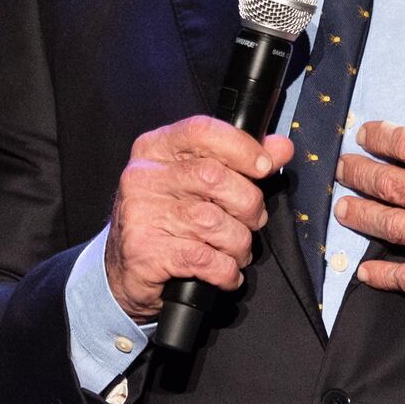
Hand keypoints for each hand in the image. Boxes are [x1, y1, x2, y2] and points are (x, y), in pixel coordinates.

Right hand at [107, 117, 295, 318]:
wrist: (124, 271)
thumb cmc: (168, 220)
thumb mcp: (199, 183)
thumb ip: (240, 162)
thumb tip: (280, 147)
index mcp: (156, 149)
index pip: (202, 131)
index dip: (242, 147)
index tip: (264, 166)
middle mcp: (143, 176)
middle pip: (214, 177)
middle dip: (248, 205)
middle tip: (252, 220)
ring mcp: (140, 213)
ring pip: (213, 222)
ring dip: (239, 243)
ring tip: (235, 251)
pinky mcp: (144, 251)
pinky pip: (204, 258)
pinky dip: (225, 270)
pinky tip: (224, 272)